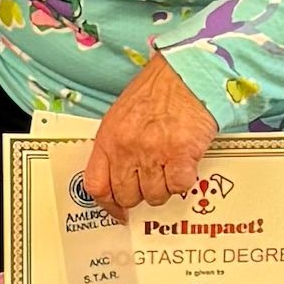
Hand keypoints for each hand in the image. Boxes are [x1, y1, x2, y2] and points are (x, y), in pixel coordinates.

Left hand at [82, 54, 216, 214]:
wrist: (186, 73)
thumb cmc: (158, 91)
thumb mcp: (123, 115)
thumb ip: (116, 147)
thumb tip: (120, 177)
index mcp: (109, 138)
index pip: (96, 185)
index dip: (108, 204)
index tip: (118, 210)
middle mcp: (127, 148)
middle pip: (127, 196)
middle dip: (140, 194)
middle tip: (151, 181)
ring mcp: (154, 152)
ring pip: (155, 195)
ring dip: (164, 187)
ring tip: (170, 166)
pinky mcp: (181, 154)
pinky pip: (179, 186)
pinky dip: (184, 180)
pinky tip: (185, 163)